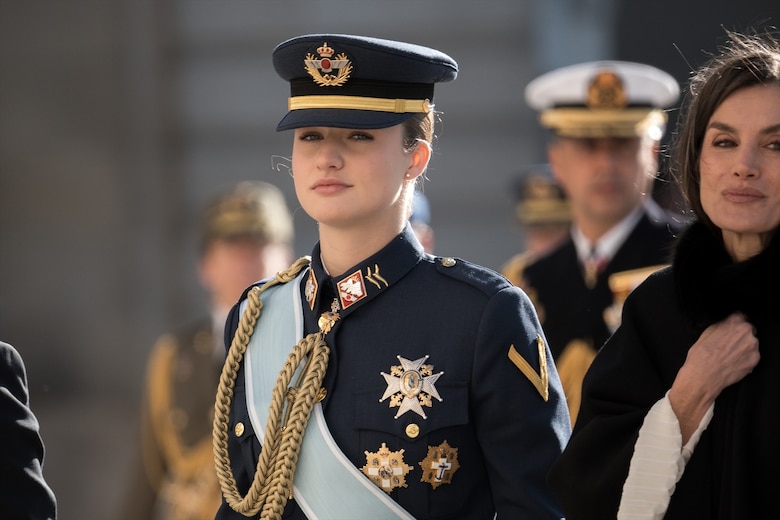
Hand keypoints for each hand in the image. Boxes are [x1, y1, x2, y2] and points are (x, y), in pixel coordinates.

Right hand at [670, 312, 759, 441]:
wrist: (703, 376)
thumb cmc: (701, 356)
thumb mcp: (706, 333)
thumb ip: (721, 325)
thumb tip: (726, 323)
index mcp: (734, 322)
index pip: (740, 316)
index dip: (734, 324)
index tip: (730, 329)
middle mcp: (746, 332)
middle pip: (747, 331)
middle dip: (739, 336)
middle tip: (727, 345)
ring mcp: (752, 347)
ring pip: (750, 344)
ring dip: (743, 348)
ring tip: (728, 355)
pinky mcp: (754, 360)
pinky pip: (751, 356)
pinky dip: (744, 359)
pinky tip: (732, 362)